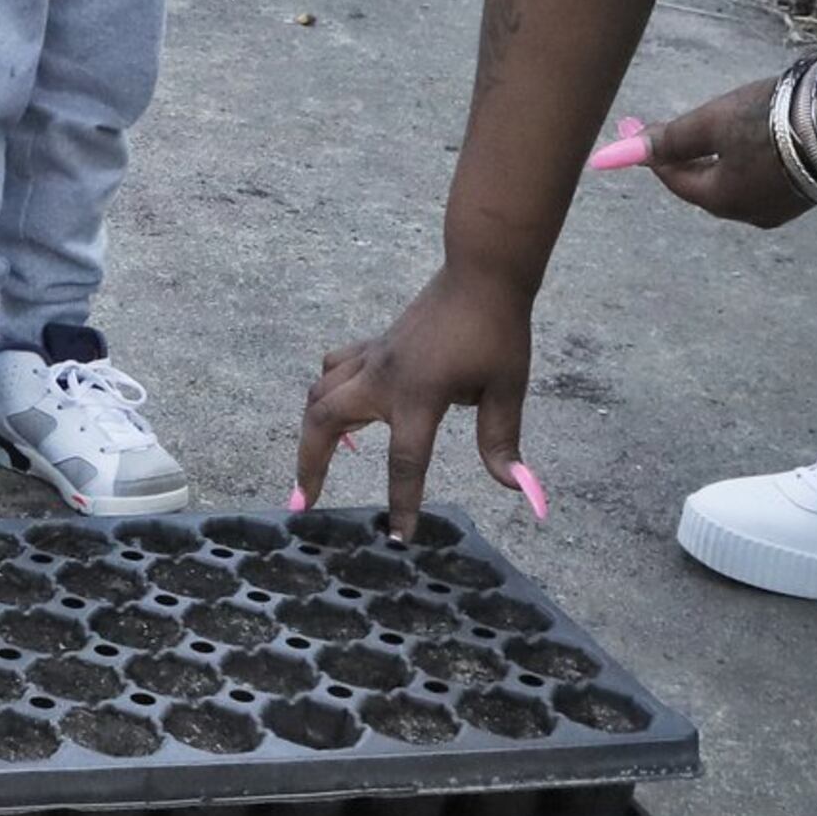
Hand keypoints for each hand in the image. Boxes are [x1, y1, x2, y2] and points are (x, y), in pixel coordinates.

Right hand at [297, 265, 541, 536]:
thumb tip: (513, 488)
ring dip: (311, 429)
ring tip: (315, 461)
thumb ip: (501, 441)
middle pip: (322, 420)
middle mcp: (382, 378)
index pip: (405, 462)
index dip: (402, 505)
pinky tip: (343, 407)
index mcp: (416, 396)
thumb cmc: (496, 332)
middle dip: (309, 464)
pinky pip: (336, 368)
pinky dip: (328, 389)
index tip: (397, 539)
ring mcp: (372, 358)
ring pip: (319, 392)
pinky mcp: (376, 345)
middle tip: (302, 500)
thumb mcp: (507, 390)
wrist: (479, 276)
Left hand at [639, 74, 812, 227]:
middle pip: (705, 185)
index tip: (640, 133)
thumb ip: (672, 139)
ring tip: (706, 132)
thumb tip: (629, 150)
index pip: (676, 182)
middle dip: (685, 159)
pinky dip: (745, 161)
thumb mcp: (712, 123)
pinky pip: (761, 180)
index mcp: (723, 201)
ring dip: (716, 160)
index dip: (656, 157)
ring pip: (734, 183)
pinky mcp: (807, 192)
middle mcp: (753, 213)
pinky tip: (748, 138)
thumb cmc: (771, 121)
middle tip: (670, 131)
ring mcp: (784, 207)